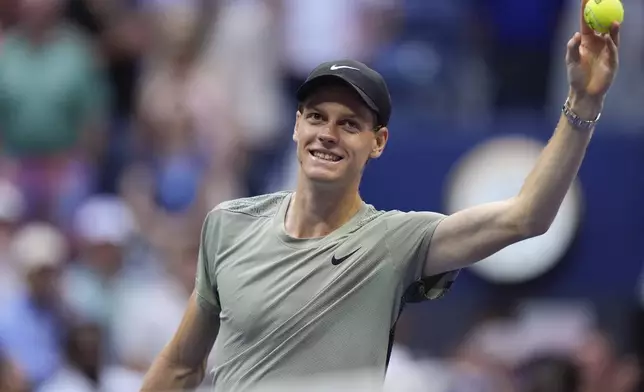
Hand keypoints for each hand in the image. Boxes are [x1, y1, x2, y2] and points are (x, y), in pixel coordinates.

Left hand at [566, 0, 619, 117]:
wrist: (584, 92)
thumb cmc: (575, 77)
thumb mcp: (570, 60)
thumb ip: (572, 47)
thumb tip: (577, 35)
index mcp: (586, 42)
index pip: (587, 23)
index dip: (586, 12)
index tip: (586, 0)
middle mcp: (598, 44)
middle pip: (602, 26)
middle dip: (603, 14)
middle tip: (604, 3)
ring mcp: (606, 51)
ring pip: (612, 36)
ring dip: (613, 28)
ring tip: (613, 20)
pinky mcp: (612, 61)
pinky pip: (613, 50)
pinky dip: (611, 43)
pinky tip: (608, 36)